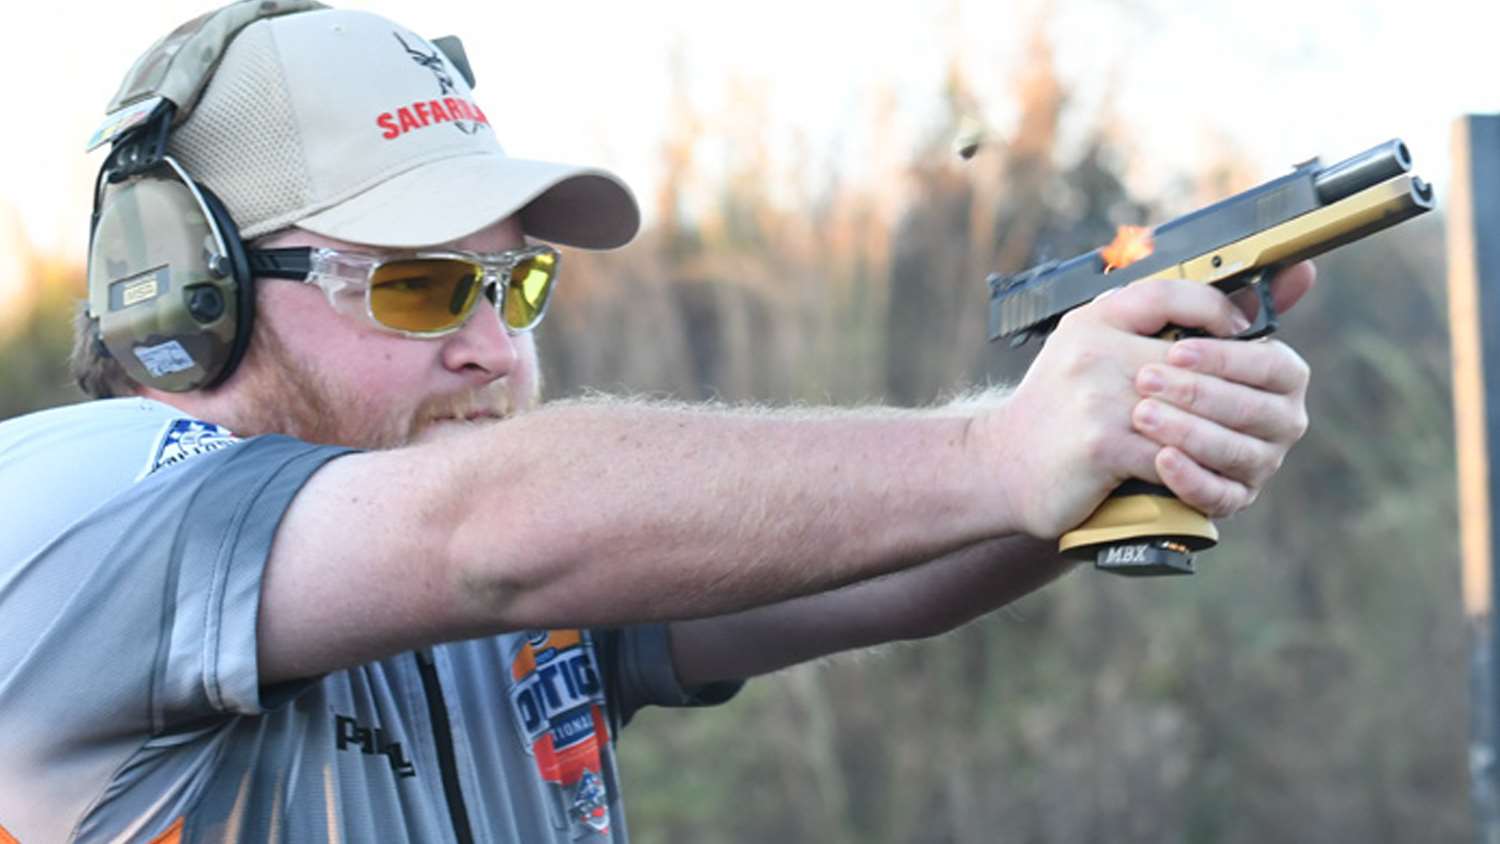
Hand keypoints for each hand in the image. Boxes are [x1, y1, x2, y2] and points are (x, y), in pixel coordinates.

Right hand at [974, 261, 1314, 538]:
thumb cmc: (1055, 409)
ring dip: (1214, 432)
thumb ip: (1142, 323)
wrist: (1000, 463)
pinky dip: (1190, 467)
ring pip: (1189, 412)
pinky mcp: (1102, 446)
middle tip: (1251, 402)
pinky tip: (1197, 470)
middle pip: (1192, 360)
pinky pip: (1170, 455)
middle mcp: (1094, 350)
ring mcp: (1097, 398)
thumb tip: (1224, 312)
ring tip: (1230, 441)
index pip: (1169, 293)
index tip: (1239, 331)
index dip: (1214, 309)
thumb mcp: (1086, 347)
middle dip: (1227, 386)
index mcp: (1094, 320)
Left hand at [1130, 262, 1314, 516]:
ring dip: (1189, 432)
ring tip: (1143, 415)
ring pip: (1235, 452)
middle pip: (1252, 410)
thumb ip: (1231, 299)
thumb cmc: (1163, 370)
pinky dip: (1191, 478)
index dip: (1226, 358)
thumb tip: (1302, 268)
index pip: (1271, 365)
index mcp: (1281, 376)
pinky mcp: (1233, 499)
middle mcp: (1280, 421)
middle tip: (1146, 380)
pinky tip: (1161, 460)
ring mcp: (1260, 463)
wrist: (1124, 431)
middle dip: (1197, 393)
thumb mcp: (1186, 330)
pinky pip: (1219, 495)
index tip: (1177, 348)